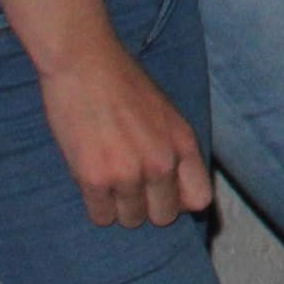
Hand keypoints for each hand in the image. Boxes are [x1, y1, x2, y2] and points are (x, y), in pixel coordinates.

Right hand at [36, 42, 212, 227]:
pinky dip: (96, 205)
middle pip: (163, 216)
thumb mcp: (166, 115)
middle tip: (128, 187)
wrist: (84, 63)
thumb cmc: (122, 84)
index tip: (161, 194)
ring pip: (130, 219)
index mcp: (183, 144)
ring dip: (118, 206)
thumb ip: (174, 151)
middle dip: (146, 207)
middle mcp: (162, 163)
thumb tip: (176, 193)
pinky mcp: (95, 179)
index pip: (199, 200)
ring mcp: (129, 173)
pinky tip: (90, 181)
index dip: (179, 201)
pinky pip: (101, 216)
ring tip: (107, 178)